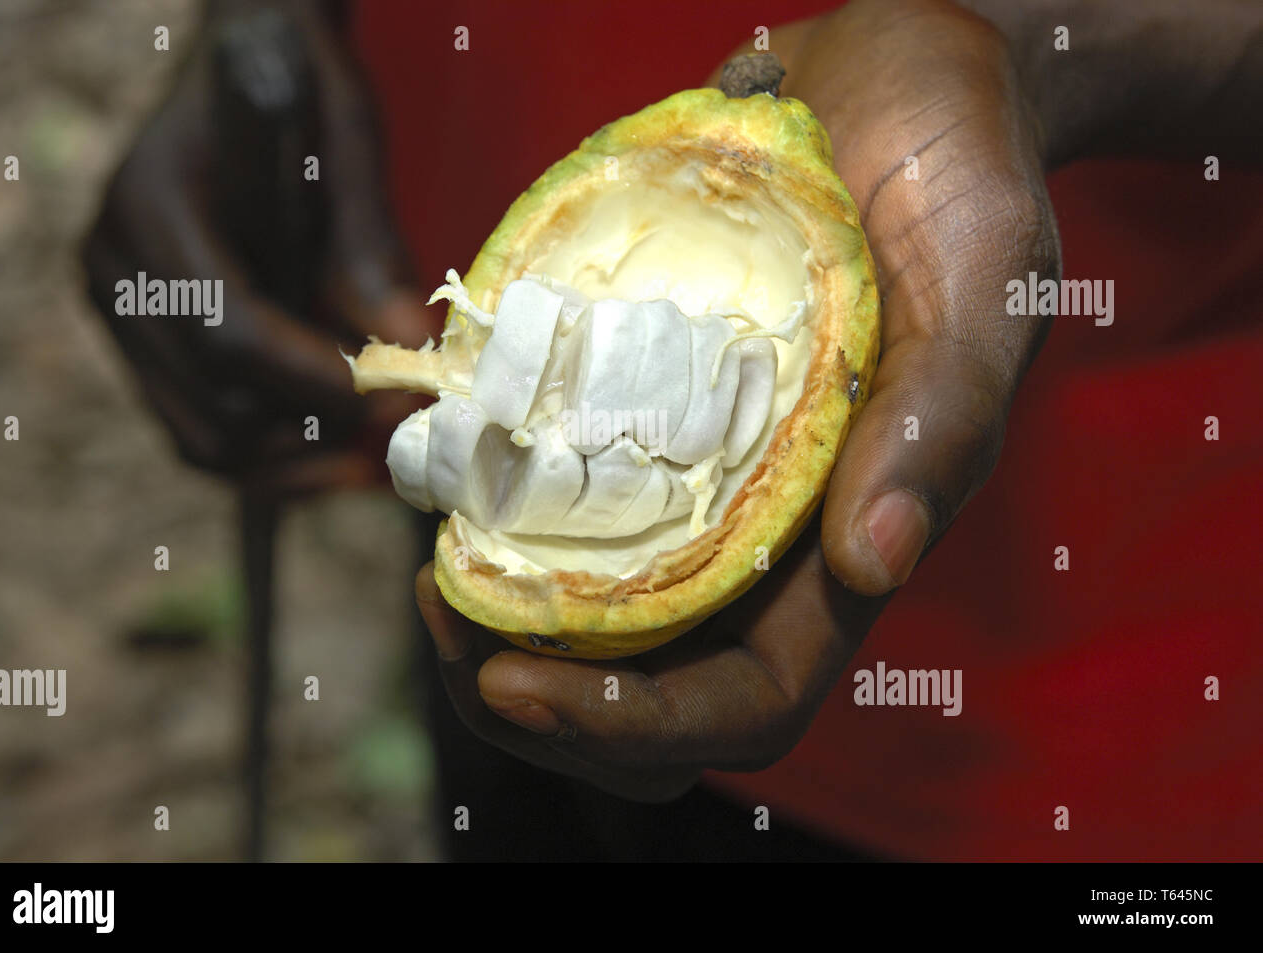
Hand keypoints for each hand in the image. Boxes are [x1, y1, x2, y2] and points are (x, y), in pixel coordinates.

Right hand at [82, 3, 437, 495]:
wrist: (245, 76)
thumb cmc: (298, 95)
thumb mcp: (346, 146)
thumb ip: (371, 247)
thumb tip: (409, 344)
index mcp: (152, 205)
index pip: (230, 330)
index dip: (318, 380)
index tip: (396, 398)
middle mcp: (116, 270)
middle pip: (215, 404)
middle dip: (319, 430)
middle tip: (403, 427)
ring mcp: (122, 316)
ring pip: (206, 440)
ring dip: (299, 460)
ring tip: (377, 445)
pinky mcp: (148, 348)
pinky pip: (203, 434)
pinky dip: (275, 457)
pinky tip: (340, 447)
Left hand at [418, 0, 1060, 799]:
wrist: (898, 82)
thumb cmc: (961, 174)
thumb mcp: (983, 280)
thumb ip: (941, 419)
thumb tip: (871, 566)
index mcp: (845, 540)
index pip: (749, 700)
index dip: (636, 724)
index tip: (517, 684)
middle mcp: (760, 532)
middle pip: (648, 690)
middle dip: (539, 700)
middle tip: (446, 622)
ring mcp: (691, 475)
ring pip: (586, 618)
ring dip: (495, 623)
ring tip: (430, 567)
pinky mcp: (635, 405)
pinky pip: (548, 494)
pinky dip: (484, 513)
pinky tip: (438, 473)